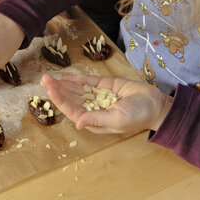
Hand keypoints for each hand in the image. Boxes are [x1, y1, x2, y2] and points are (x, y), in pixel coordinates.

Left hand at [40, 74, 172, 133]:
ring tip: (49, 77)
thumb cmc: (138, 116)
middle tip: (44, 79)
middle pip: (71, 98)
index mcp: (93, 119)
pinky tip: (65, 77)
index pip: (72, 110)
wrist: (155, 104)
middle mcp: (92, 108)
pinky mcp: (104, 85)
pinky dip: (77, 79)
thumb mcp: (117, 120)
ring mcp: (97, 96)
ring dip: (63, 84)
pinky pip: (88, 82)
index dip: (60, 100)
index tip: (50, 90)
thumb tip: (77, 123)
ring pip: (76, 89)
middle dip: (57, 89)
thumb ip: (96, 119)